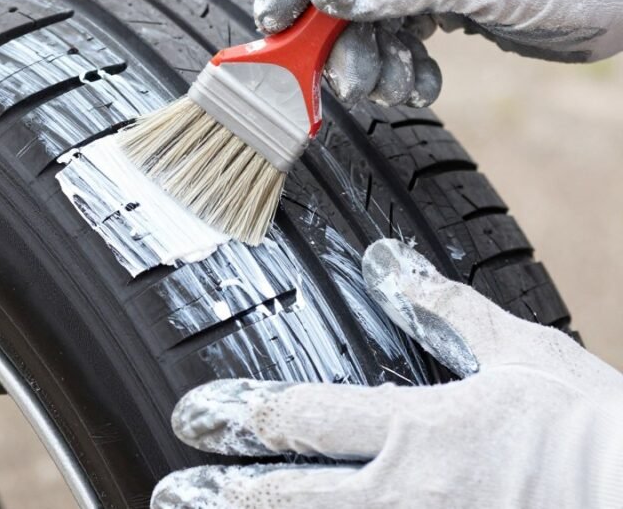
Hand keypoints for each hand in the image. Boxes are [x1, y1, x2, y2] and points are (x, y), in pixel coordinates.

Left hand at [152, 239, 622, 508]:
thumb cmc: (595, 433)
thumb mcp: (521, 356)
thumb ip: (444, 309)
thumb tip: (387, 265)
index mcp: (419, 431)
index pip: (302, 418)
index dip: (239, 415)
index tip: (194, 416)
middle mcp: (405, 494)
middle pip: (286, 495)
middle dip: (221, 492)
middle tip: (172, 489)